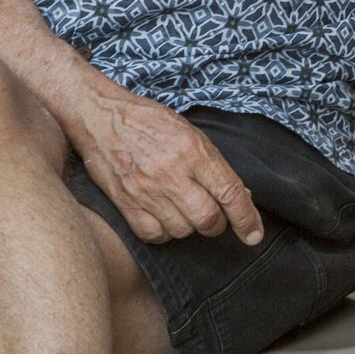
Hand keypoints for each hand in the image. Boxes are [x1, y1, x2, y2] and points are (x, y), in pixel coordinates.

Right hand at [71, 86, 262, 246]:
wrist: (101, 118)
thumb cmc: (149, 122)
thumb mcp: (190, 132)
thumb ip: (214, 164)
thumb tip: (239, 195)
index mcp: (193, 150)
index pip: (229, 192)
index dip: (246, 218)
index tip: (253, 235)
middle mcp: (171, 172)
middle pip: (207, 219)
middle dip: (216, 224)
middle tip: (213, 216)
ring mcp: (146, 190)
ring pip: (182, 231)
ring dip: (190, 227)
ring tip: (184, 209)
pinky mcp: (125, 203)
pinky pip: (154, 235)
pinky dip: (165, 233)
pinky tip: (164, 218)